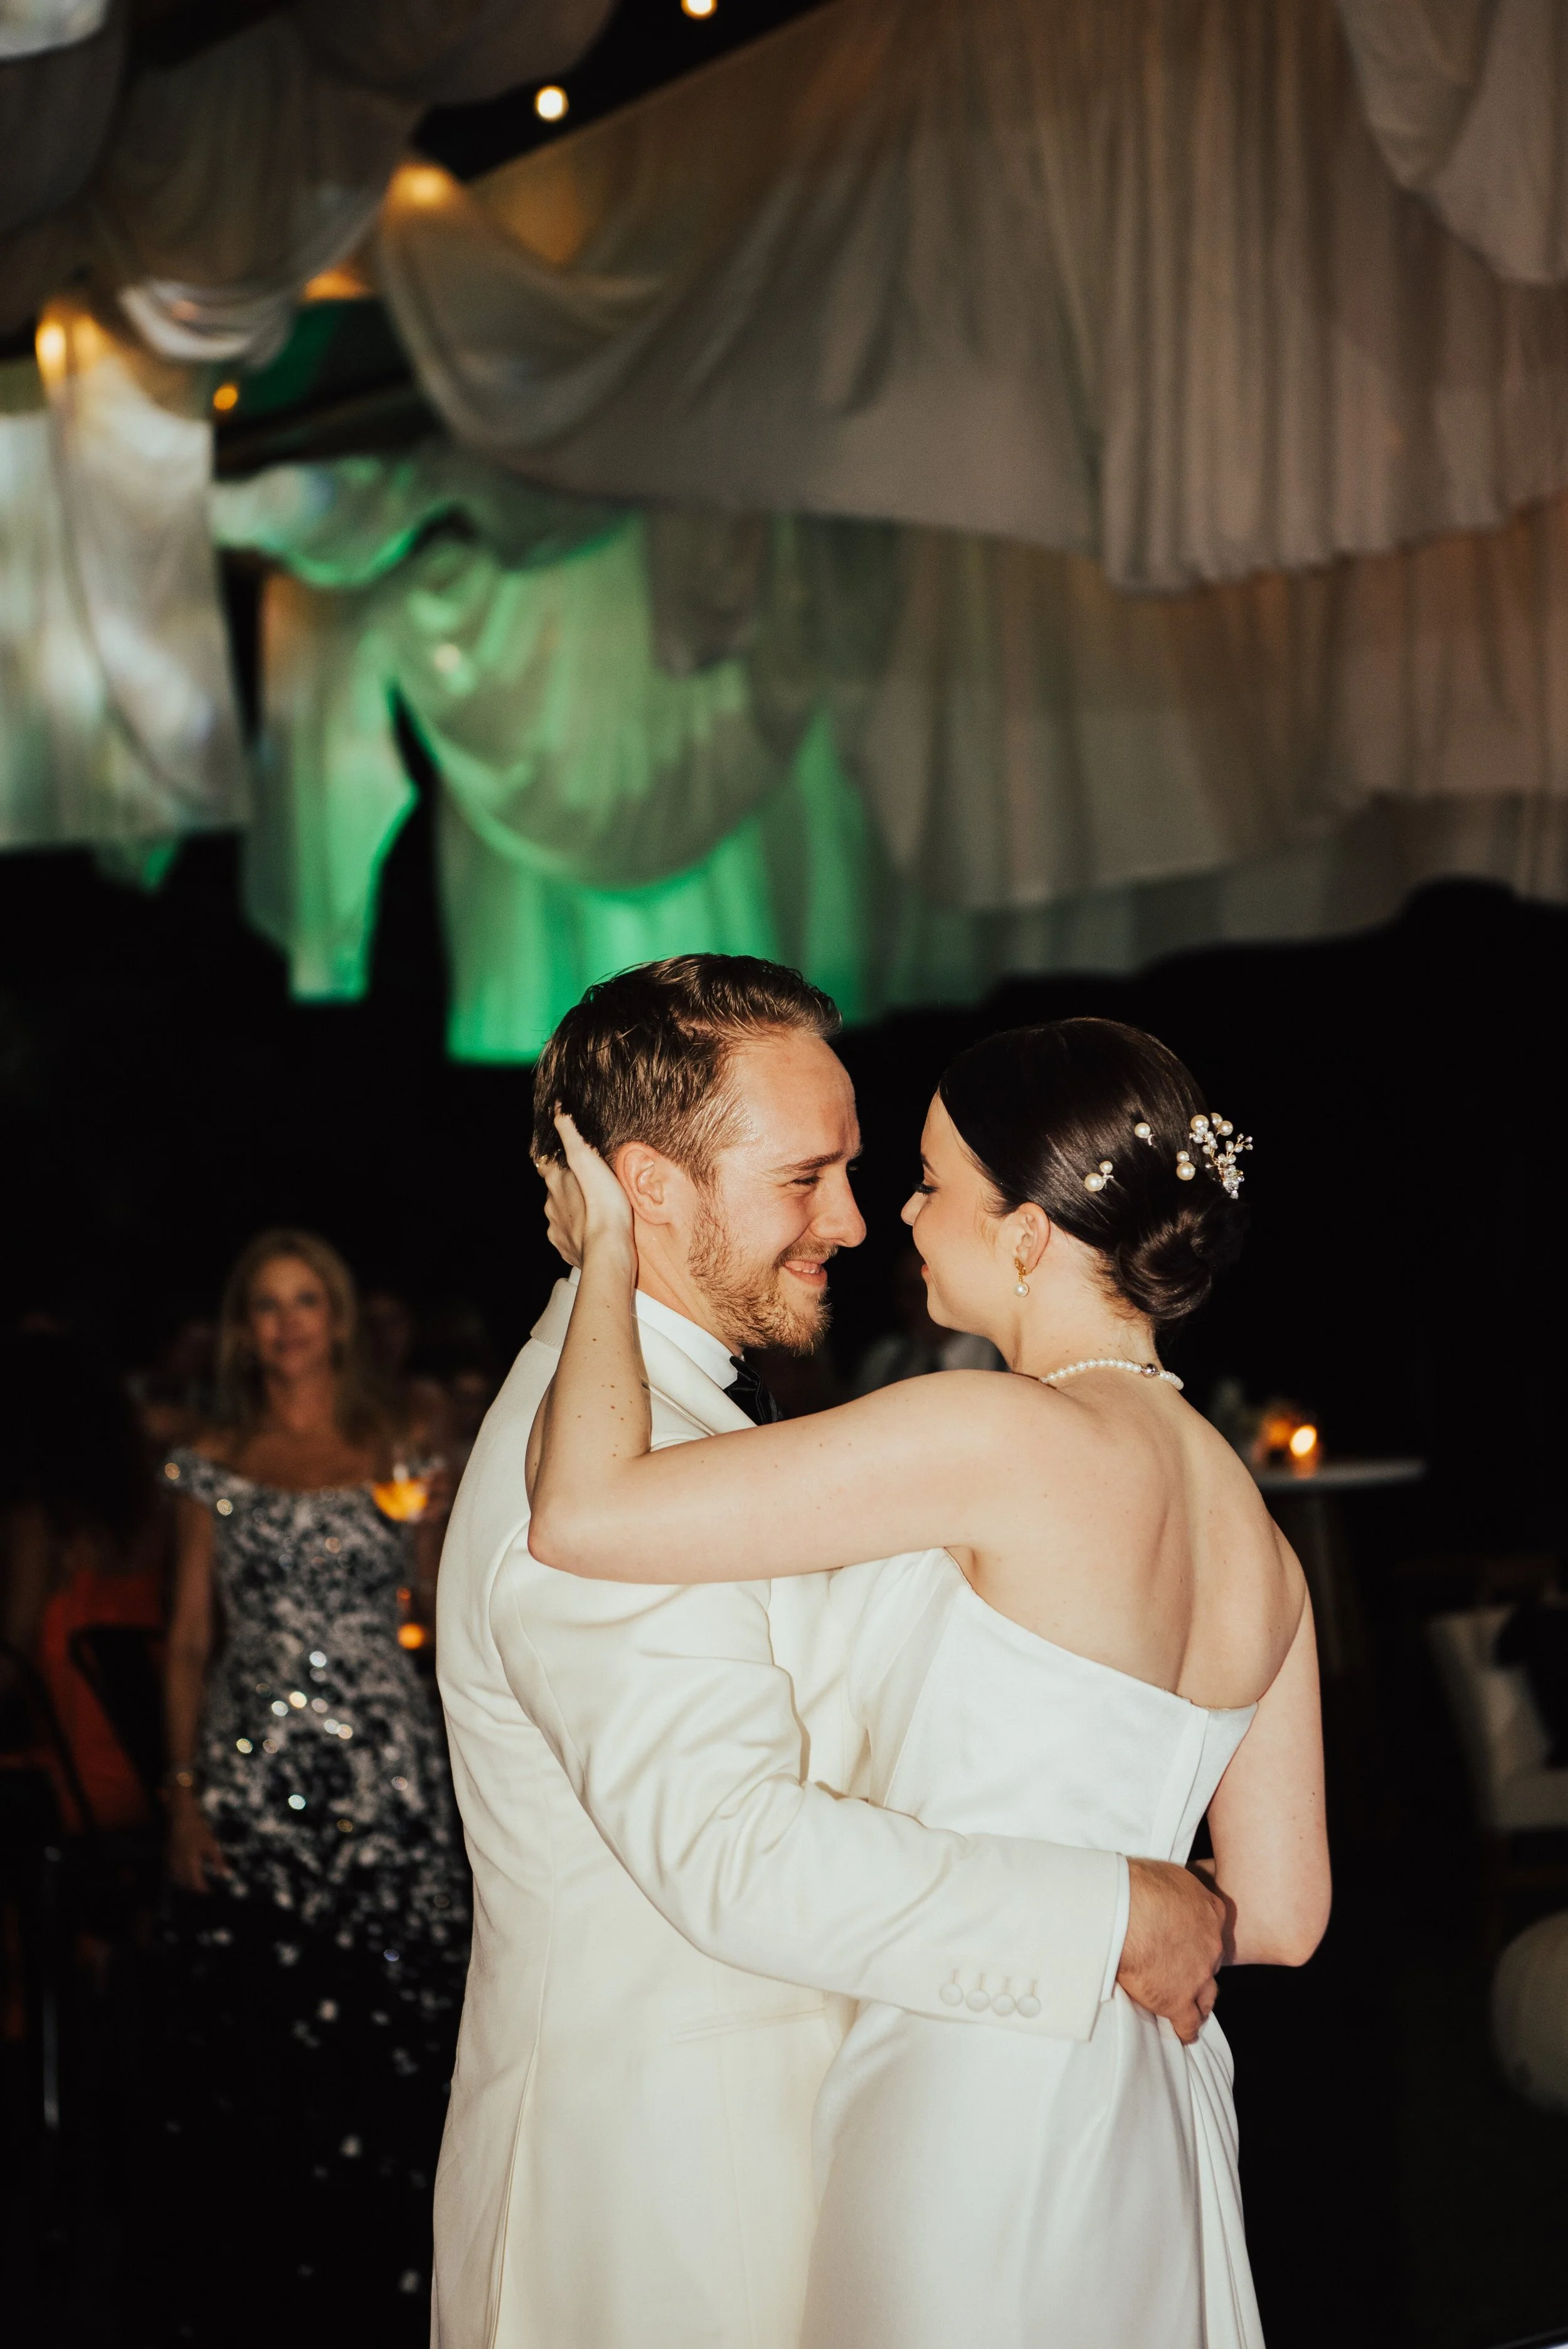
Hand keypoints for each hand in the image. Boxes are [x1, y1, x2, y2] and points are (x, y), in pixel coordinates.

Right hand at [167, 1791, 230, 1893]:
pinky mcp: (167, 1854)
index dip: (204, 1890)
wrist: (180, 1816)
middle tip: (204, 1890)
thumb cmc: (198, 1829)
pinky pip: (171, 1871)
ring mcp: (170, 1860)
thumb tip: (226, 1875)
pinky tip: (184, 1873)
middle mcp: (178, 1865)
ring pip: (177, 1879)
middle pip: (185, 1883)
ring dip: (186, 1883)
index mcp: (189, 1864)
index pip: (196, 1884)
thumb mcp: (211, 1844)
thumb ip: (218, 1861)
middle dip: (195, 1888)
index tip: (211, 1893)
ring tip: (195, 1884)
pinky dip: (178, 1876)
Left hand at [537, 1113, 633, 1268]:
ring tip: (592, 1210)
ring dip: (572, 1211)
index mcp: (554, 1183)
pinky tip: (590, 1232)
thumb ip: (571, 1135)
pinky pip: (568, 1237)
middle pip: (554, 1191)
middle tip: (587, 1185)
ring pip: (560, 1214)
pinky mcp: (565, 1249)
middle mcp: (549, 1206)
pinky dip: (576, 1232)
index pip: (545, 1166)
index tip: (562, 1159)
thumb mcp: (589, 1161)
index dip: (552, 1161)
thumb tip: (557, 1109)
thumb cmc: (603, 1204)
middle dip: (566, 1187)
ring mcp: (556, 1229)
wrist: (608, 1250)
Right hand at [1117, 1857, 1226, 2042]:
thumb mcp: (1167, 1875)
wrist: (1125, 1911)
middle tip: (1180, 1967)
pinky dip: (1186, 2029)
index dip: (1200, 1936)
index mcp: (1211, 1910)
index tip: (1188, 1939)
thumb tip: (1166, 1896)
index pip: (1214, 1928)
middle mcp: (1212, 1944)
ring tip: (1192, 2005)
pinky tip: (1183, 2033)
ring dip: (1199, 2000)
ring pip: (1207, 1996)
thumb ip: (1176, 1892)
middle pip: (1212, 1961)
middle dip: (1198, 1965)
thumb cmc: (1137, 1885)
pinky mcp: (1178, 2000)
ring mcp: (1198, 1975)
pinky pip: (1188, 2023)